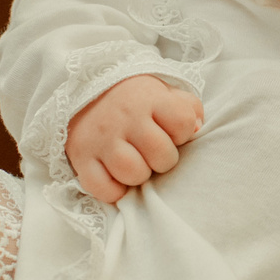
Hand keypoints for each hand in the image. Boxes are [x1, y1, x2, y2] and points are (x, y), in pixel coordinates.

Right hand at [66, 75, 204, 203]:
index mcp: (148, 98)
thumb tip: (198, 130)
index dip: (182, 132)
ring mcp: (101, 138)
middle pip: (161, 155)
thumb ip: (188, 107)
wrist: (83, 89)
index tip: (169, 130)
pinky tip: (115, 177)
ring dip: (138, 175)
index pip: (183, 123)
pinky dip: (113, 190)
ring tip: (134, 163)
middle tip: (151, 152)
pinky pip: (103, 189)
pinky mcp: (81, 157)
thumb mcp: (163, 92)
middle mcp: (124, 117)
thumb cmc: (133, 98)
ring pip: (133, 173)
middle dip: (163, 159)